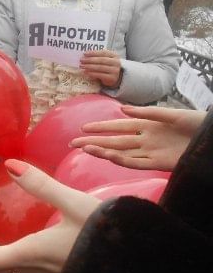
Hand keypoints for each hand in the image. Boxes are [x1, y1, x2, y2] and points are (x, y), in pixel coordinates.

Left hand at [0, 160, 100, 272]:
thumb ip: (42, 185)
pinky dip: (5, 256)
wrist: (141, 264)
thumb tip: (10, 165)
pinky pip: (21, 267)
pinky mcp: (57, 272)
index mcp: (30, 254)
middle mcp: (33, 269)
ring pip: (6, 269)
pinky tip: (9, 243)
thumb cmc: (108, 233)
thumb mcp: (75, 204)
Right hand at [69, 105, 205, 171]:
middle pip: (115, 141)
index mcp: (148, 125)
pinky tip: (108, 156)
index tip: (84, 128)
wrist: (212, 139)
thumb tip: (122, 109)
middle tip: (74, 143)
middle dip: (94, 141)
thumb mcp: (173, 114)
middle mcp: (146, 139)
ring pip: (121, 152)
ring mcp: (151, 152)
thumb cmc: (197, 123)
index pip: (119, 126)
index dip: (102, 127)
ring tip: (86, 149)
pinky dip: (121, 160)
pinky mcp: (159, 163)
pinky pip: (136, 162)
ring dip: (103, 151)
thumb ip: (148, 112)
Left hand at [79, 49, 121, 87]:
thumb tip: (85, 56)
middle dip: (90, 60)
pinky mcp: (112, 78)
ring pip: (100, 67)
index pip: (103, 52)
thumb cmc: (108, 66)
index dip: (93, 53)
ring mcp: (114, 70)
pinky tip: (86, 72)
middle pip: (101, 60)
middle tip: (81, 60)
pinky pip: (100, 75)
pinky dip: (92, 73)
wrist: (116, 77)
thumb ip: (98, 57)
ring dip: (89, 66)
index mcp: (114, 55)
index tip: (84, 53)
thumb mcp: (106, 60)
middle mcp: (116, 62)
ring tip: (82, 66)